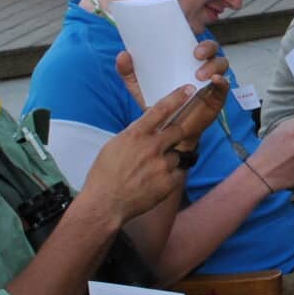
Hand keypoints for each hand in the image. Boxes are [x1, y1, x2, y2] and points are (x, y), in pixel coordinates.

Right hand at [77, 83, 219, 226]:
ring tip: (149, 173)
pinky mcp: (168, 182)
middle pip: (177, 131)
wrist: (105, 204)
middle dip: (176, 135)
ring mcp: (162, 165)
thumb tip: (146, 130)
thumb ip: (134, 135)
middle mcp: (151, 146)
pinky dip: (169, 178)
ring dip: (168, 161)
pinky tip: (153, 184)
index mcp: (136, 134)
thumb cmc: (104, 175)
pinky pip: (177, 174)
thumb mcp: (114, 146)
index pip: (160, 110)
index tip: (189, 89)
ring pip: (176, 155)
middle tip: (167, 144)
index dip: (177, 97)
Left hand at [114, 46, 231, 112]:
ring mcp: (211, 82)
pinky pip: (224, 86)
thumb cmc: (156, 105)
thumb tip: (123, 54)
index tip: (189, 39)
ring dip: (214, 66)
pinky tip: (215, 81)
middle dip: (208, 48)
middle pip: (213, 50)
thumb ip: (129, 72)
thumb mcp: (140, 88)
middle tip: (196, 55)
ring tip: (200, 75)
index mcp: (185, 61)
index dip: (195, 37)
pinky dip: (223, 82)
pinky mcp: (217, 97)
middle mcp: (201, 68)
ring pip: (222, 65)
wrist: (166, 131)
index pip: (195, 42)